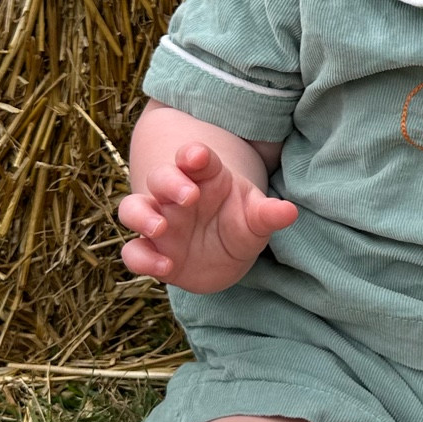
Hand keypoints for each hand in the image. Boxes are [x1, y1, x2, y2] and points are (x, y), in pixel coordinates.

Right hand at [118, 142, 297, 294]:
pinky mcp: (151, 251)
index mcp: (204, 178)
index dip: (192, 155)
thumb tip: (290, 211)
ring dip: (141, 216)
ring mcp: (159, 222)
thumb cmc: (240, 225)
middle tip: (189, 196)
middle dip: (169, 182)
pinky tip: (165, 267)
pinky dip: (142, 258)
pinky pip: (133, 252)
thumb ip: (268, 214)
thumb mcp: (256, 220)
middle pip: (160, 177)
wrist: (226, 258)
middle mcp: (175, 196)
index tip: (197, 157)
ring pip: (132, 209)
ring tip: (160, 228)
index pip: (193, 158)